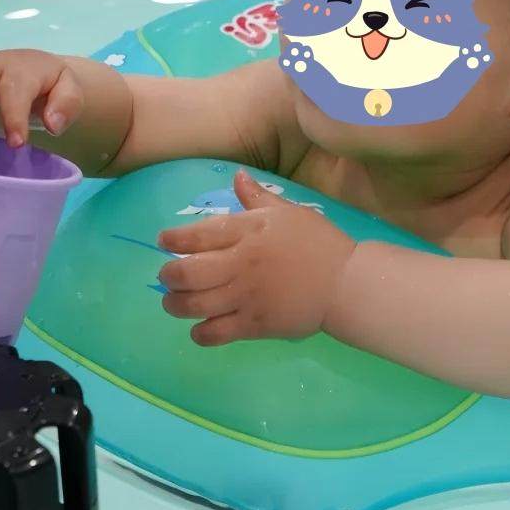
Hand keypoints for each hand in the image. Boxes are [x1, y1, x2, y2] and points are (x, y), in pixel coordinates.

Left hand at [157, 170, 354, 346]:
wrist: (346, 284)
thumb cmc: (317, 244)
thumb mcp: (289, 212)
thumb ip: (257, 197)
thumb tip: (236, 175)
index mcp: (249, 232)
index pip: (198, 235)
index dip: (173, 238)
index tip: (164, 241)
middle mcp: (241, 264)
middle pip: (186, 273)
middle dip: (168, 275)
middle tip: (167, 276)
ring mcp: (246, 297)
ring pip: (194, 305)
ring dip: (175, 305)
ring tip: (174, 303)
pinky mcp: (255, 325)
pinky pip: (215, 333)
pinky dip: (199, 333)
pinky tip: (199, 328)